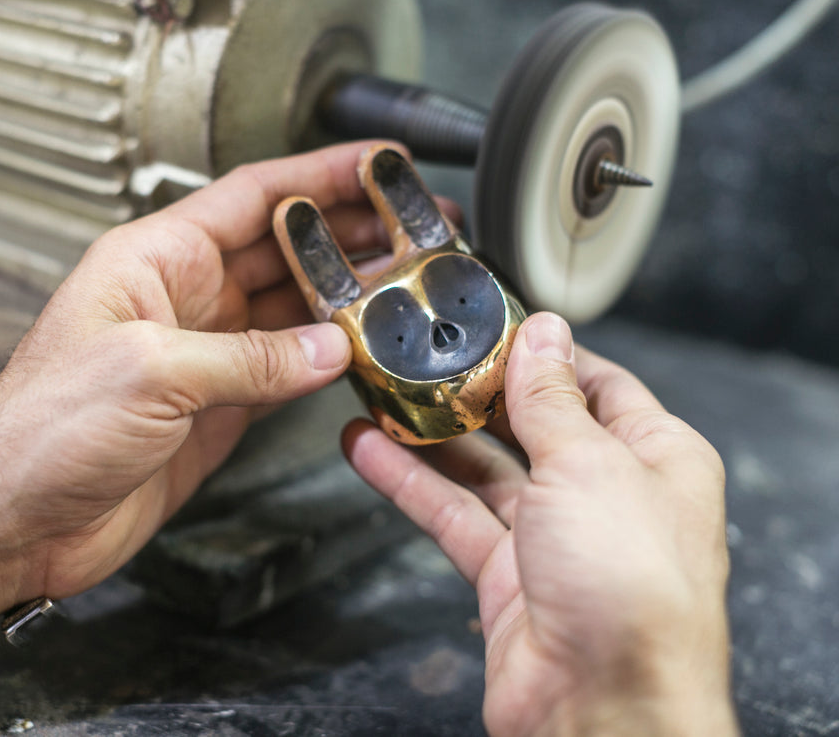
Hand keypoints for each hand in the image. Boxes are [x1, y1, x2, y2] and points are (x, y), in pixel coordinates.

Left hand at [0, 141, 417, 631]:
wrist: (17, 520)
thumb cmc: (43, 430)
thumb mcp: (150, 373)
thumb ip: (248, 358)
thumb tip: (327, 348)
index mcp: (155, 260)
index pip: (253, 197)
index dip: (319, 176)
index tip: (374, 163)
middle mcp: (184, 297)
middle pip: (284, 250)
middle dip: (350, 234)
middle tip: (414, 227)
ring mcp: (204, 352)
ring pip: (292, 310)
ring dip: (347, 298)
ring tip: (407, 284)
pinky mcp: (216, 405)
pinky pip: (285, 370)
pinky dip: (325, 362)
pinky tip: (362, 351)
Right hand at [343, 312, 738, 734]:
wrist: (604, 708)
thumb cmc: (632, 591)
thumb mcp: (589, 464)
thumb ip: (551, 397)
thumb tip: (543, 335)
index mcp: (654, 456)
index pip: (595, 383)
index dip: (543, 353)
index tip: (491, 325)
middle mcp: (607, 494)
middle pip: (532, 425)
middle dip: (477, 393)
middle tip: (424, 358)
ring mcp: (554, 538)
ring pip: (483, 471)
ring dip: (431, 437)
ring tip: (382, 396)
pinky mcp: (508, 577)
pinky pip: (453, 515)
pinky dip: (410, 483)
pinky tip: (370, 451)